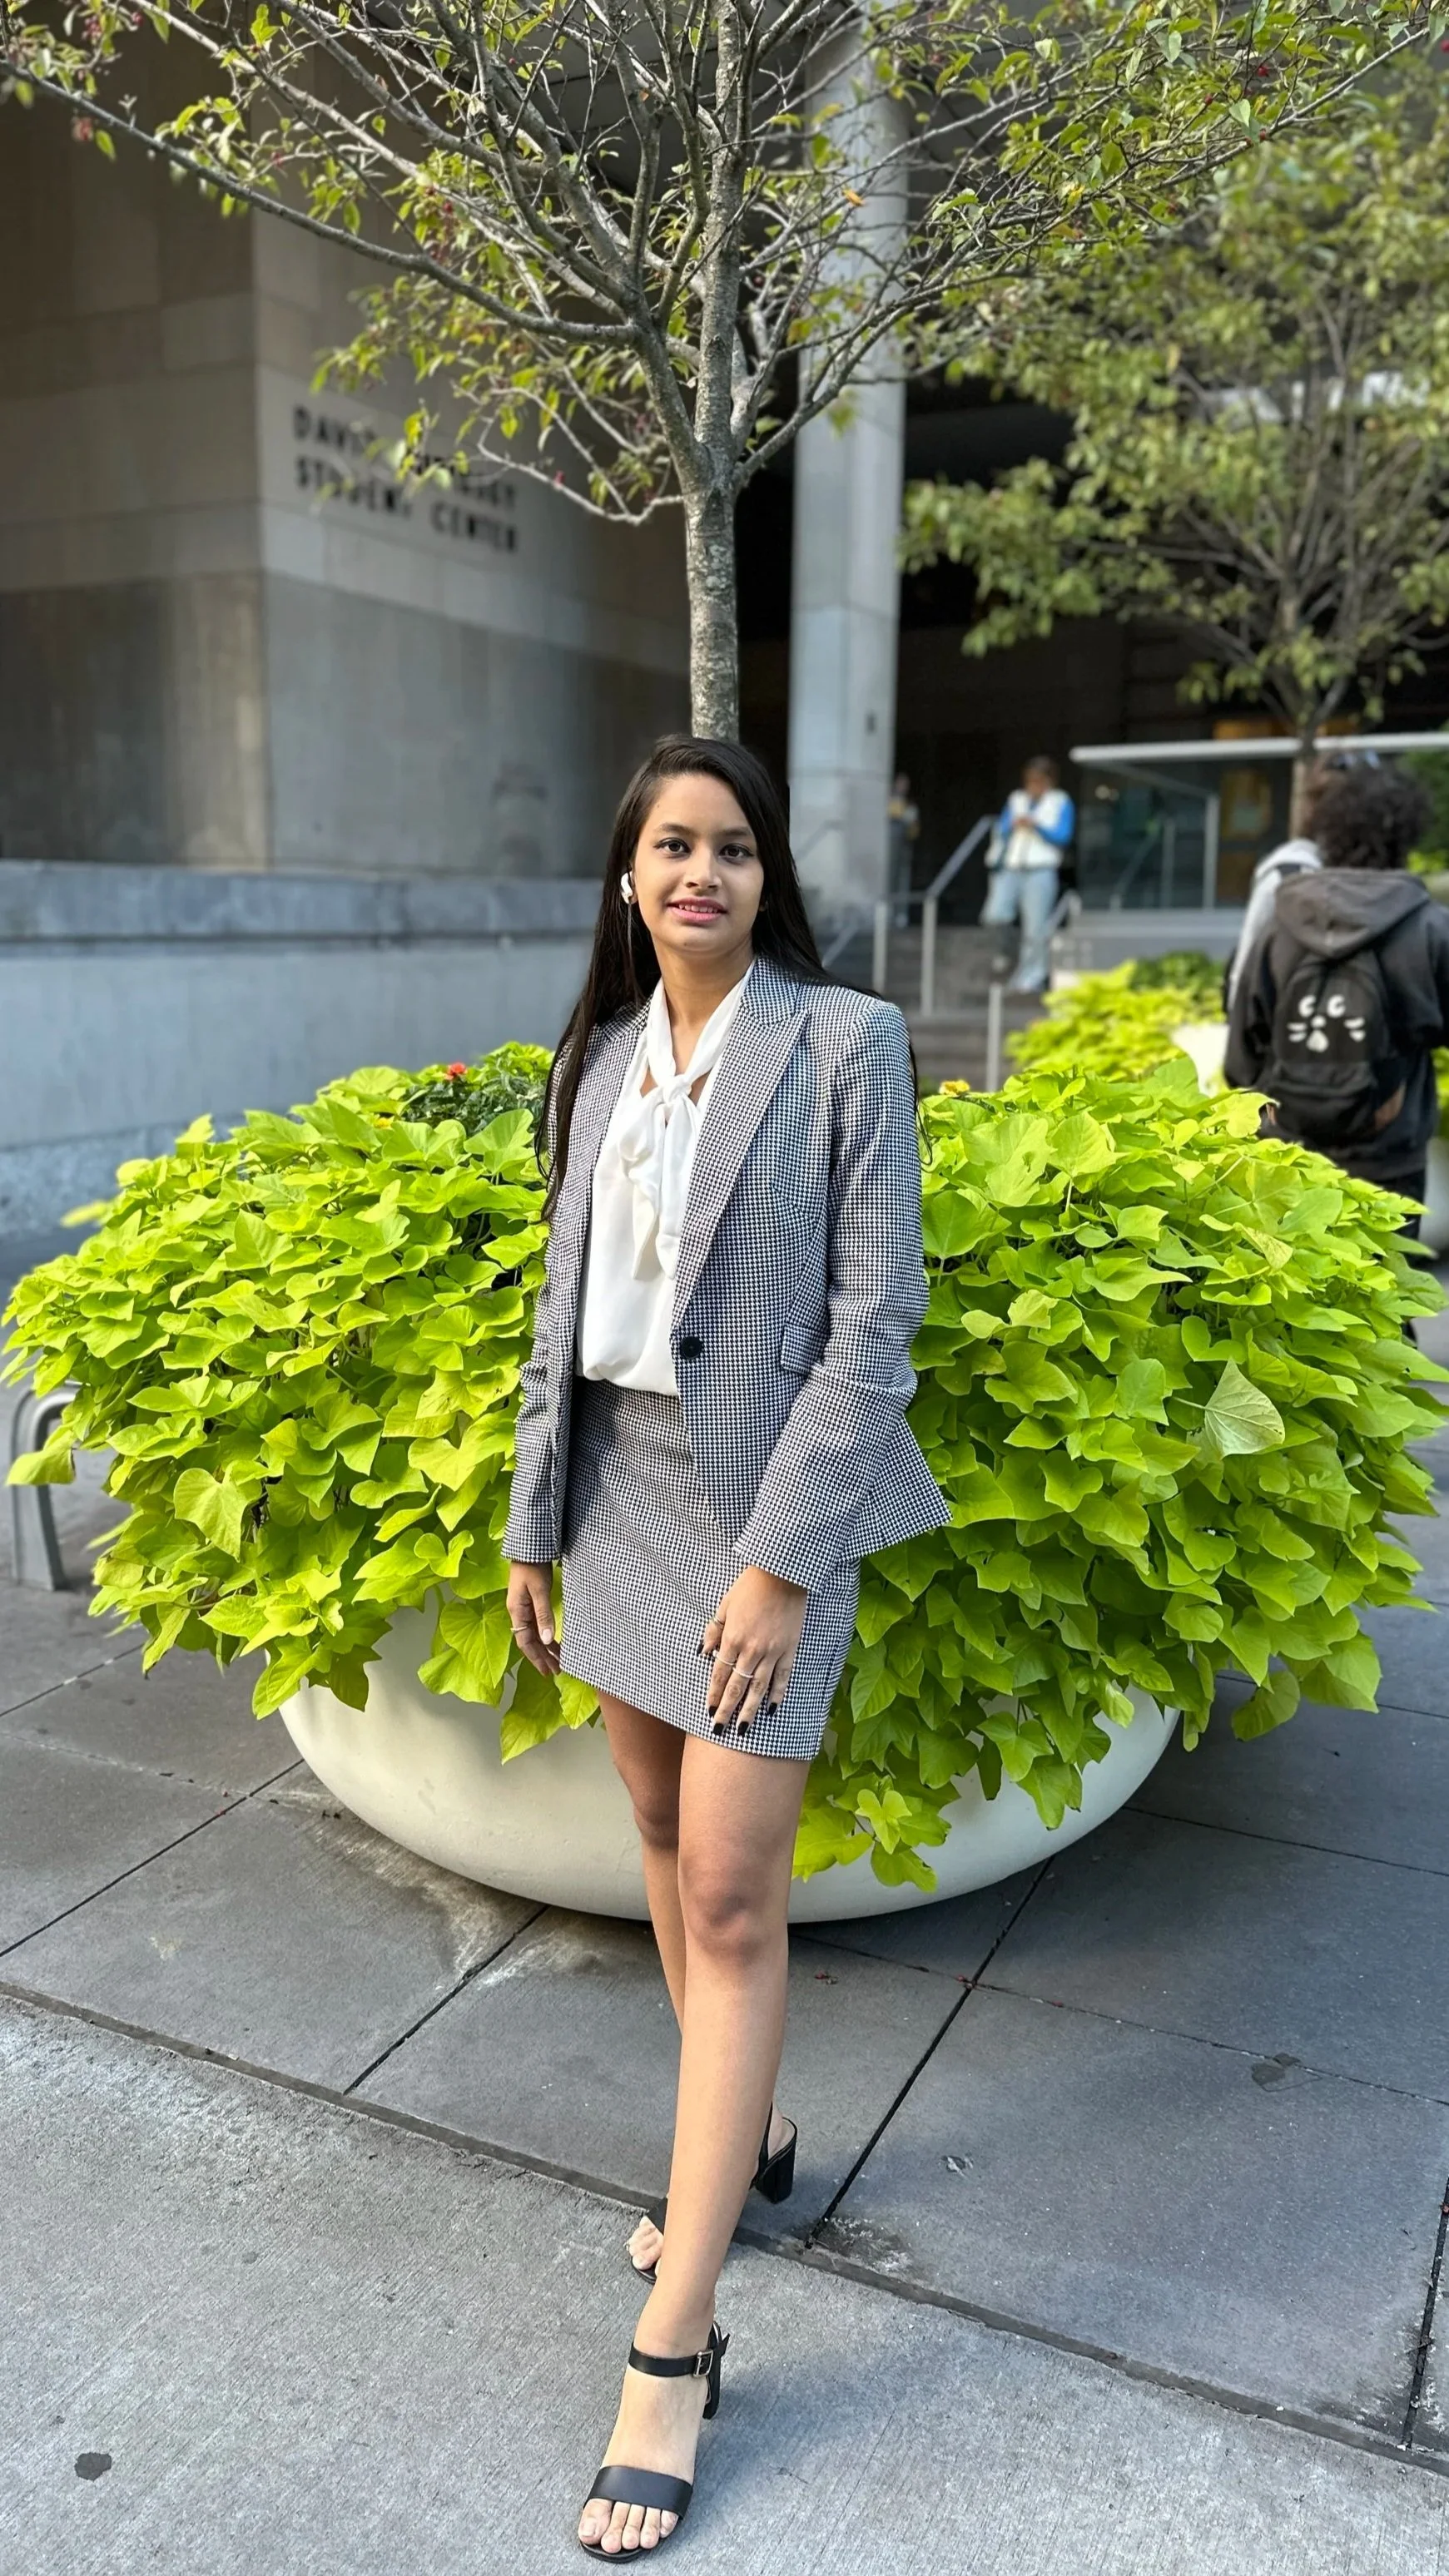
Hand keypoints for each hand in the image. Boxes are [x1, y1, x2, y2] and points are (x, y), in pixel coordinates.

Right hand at [507, 1562, 560, 1674]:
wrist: (530, 1547)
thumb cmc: (533, 1566)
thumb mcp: (540, 1591)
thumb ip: (543, 1615)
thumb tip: (546, 1640)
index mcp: (516, 1611)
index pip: (525, 1642)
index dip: (536, 1658)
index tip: (548, 1671)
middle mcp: (518, 1612)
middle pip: (529, 1641)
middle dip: (542, 1657)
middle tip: (556, 1671)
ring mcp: (523, 1608)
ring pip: (533, 1634)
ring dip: (544, 1648)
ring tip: (557, 1660)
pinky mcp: (530, 1602)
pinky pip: (536, 1625)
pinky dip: (545, 1635)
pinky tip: (552, 1641)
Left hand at [701, 1566, 807, 1735]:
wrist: (783, 1575)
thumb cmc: (751, 1586)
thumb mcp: (724, 1605)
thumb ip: (714, 1630)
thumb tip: (703, 1652)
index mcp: (733, 1638)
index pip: (720, 1674)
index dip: (714, 1694)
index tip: (709, 1710)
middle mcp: (751, 1649)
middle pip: (737, 1686)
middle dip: (727, 1710)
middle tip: (719, 1730)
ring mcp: (772, 1651)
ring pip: (758, 1688)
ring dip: (750, 1710)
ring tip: (744, 1729)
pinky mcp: (789, 1649)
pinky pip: (782, 1677)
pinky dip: (776, 1694)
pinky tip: (771, 1709)